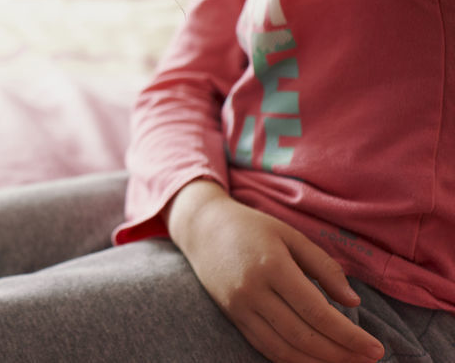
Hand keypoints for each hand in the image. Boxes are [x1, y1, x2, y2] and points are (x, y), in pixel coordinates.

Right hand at [165, 180, 384, 362]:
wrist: (201, 227)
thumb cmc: (251, 227)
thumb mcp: (290, 235)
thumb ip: (323, 267)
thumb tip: (353, 302)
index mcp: (272, 266)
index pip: (318, 313)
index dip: (349, 335)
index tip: (375, 347)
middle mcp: (253, 291)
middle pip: (303, 336)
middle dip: (341, 353)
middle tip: (369, 360)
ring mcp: (239, 307)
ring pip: (284, 348)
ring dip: (319, 362)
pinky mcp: (232, 316)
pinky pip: (265, 347)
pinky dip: (292, 360)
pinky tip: (314, 361)